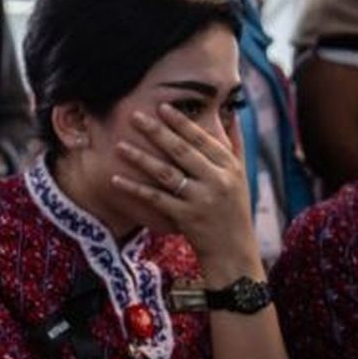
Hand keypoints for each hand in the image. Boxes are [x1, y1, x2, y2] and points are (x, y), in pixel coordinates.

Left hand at [110, 103, 260, 284]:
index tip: (162, 107)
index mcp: (230, 167)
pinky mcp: (186, 217)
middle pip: (182, 151)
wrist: (234, 252)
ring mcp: (201, 199)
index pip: (202, 139)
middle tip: (135, 116)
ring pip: (166, 173)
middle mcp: (217, 180)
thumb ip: (234, 145)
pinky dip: (135, 188)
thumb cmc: (234, 209)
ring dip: (141, 158)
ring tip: (119, 145)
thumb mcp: (241, 175)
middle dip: (157, 131)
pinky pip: (155, 199)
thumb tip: (232, 113)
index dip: (181, 122)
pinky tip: (116, 179)